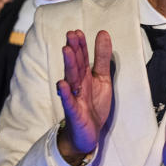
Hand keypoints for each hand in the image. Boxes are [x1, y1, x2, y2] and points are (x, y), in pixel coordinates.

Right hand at [56, 30, 112, 163]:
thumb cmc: (93, 105)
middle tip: (71, 34)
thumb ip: (102, 57)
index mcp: (84, 76)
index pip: (82, 58)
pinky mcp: (74, 113)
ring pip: (71, 79)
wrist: (89, 134)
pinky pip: (69, 102)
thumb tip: (103, 33)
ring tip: (67, 50)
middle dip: (73, 50)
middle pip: (75, 65)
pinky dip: (66, 93)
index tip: (78, 31)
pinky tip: (62, 84)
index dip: (81, 45)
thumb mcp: (103, 79)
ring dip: (69, 64)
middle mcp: (77, 85)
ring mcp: (74, 98)